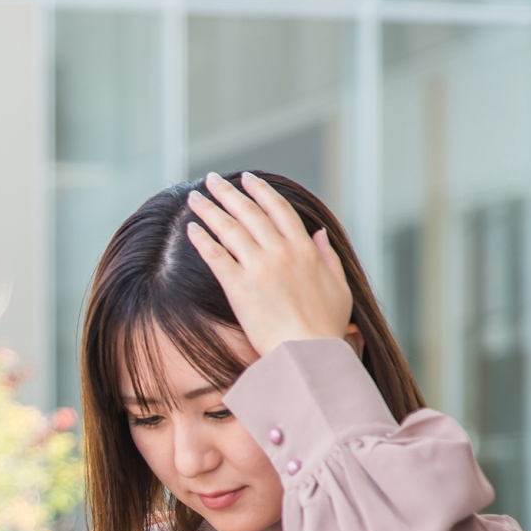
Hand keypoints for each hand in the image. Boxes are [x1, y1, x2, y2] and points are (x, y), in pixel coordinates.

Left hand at [184, 172, 352, 357]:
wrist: (308, 352)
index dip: (261, 191)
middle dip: (228, 192)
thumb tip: (319, 232)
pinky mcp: (239, 287)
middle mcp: (281, 251)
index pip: (279, 209)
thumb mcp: (339, 287)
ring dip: (209, 209)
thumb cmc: (326, 327)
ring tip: (194, 197)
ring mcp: (259, 267)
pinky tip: (190, 229)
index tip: (247, 178)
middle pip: (249, 212)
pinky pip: (216, 256)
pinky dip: (202, 240)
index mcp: (305, 249)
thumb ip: (329, 257)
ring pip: (230, 229)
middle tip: (212, 179)